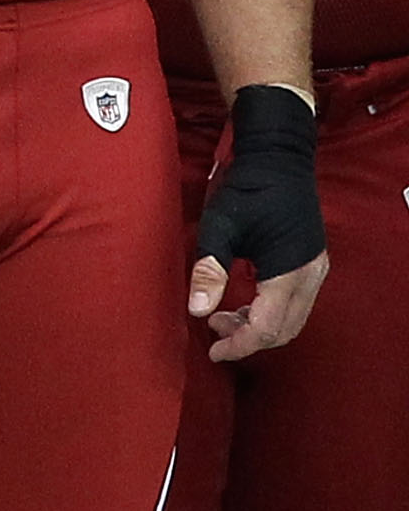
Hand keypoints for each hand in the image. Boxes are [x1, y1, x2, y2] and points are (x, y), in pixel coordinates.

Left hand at [191, 82, 327, 362]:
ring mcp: (315, 270)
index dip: (240, 346)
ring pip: (291, 320)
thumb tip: (196, 312)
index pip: (267, 328)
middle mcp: (310, 276)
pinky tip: (242, 303)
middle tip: (213, 333)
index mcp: (289, 271)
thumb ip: (210, 270)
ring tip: (222, 317)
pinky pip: (294, 305)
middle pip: (284, 330)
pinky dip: (269, 313)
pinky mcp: (312, 264)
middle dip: (248, 339)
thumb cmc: (248, 189)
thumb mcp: (220, 228)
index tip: (212, 352)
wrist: (279, 158)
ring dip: (258, 327)